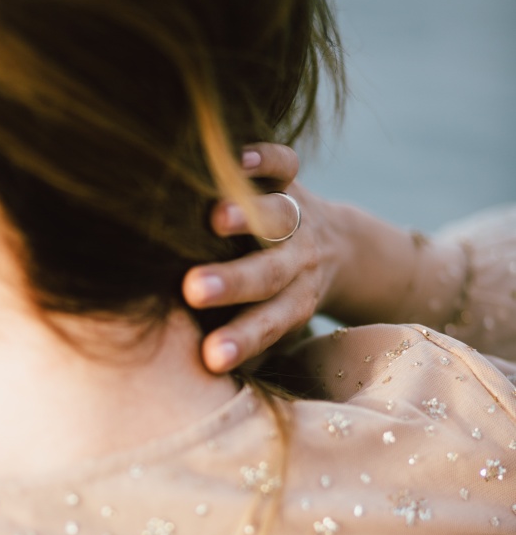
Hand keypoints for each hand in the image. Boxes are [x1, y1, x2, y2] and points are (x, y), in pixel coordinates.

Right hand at [182, 142, 344, 372]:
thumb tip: (196, 377)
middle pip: (269, 274)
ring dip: (249, 217)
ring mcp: (297, 218)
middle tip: (195, 290)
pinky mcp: (292, 180)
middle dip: (232, 282)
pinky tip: (239, 157)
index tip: (210, 359)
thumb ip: (246, 346)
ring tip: (217, 218)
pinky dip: (267, 158)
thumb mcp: (275, 327)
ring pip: (277, 216)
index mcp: (293, 304)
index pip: (267, 327)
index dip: (241, 342)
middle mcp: (297, 261)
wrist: (339, 249)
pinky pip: (286, 164)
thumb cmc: (283, 299)